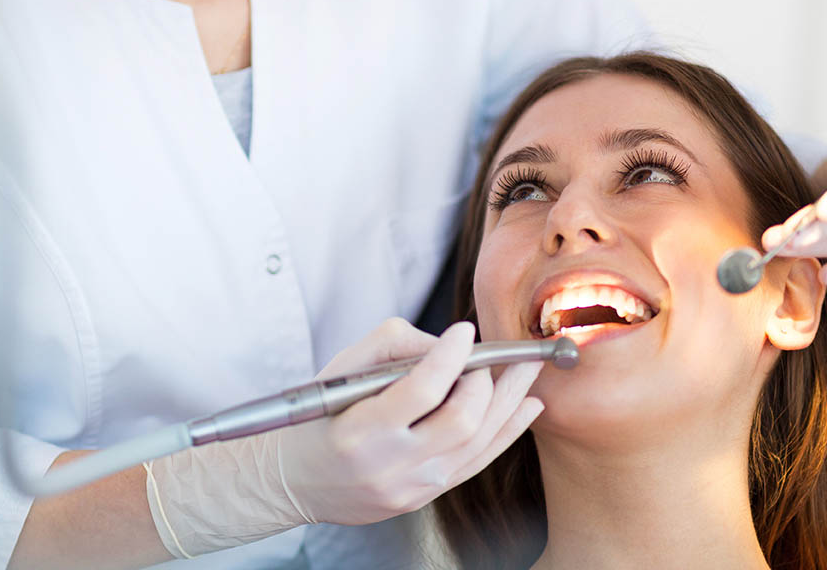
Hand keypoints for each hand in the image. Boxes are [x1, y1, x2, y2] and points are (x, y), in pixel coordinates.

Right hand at [278, 318, 543, 524]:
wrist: (298, 479)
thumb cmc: (320, 416)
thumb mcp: (341, 368)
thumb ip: (393, 345)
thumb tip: (446, 345)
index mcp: (360, 431)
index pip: (421, 390)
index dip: (450, 356)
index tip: (464, 330)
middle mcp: (390, 465)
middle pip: (460, 420)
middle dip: (485, 381)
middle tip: (487, 357)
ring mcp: (412, 487)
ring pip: (478, 442)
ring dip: (509, 401)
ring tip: (528, 369)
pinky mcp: (426, 497)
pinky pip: (478, 462)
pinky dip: (508, 431)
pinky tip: (526, 406)